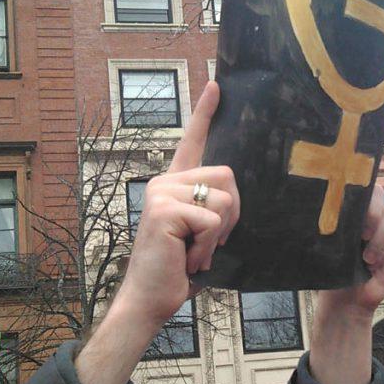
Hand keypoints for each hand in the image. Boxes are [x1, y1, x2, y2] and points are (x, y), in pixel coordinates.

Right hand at [75, 82, 238, 383]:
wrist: (149, 299)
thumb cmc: (178, 269)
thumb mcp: (202, 234)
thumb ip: (213, 208)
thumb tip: (234, 194)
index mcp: (174, 184)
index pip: (192, 141)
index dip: (205, 112)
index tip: (216, 84)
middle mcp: (164, 182)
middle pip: (227, 177)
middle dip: (232, 215)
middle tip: (210, 242)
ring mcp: (161, 193)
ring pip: (224, 201)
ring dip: (218, 236)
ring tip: (195, 253)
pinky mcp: (164, 209)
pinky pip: (212, 221)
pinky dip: (208, 247)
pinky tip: (187, 259)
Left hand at [315, 184, 383, 322]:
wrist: (344, 300)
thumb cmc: (331, 273)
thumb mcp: (325, 250)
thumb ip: (330, 230)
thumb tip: (326, 214)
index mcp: (346, 211)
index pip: (356, 185)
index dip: (359, 191)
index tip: (350, 211)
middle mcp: (365, 216)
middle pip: (380, 193)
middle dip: (373, 211)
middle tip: (362, 234)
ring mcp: (381, 229)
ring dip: (379, 238)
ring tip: (365, 259)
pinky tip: (373, 266)